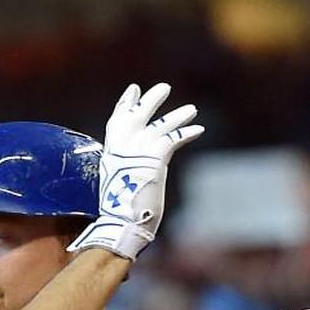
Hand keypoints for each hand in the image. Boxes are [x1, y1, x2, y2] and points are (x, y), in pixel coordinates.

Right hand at [67, 83, 203, 259]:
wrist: (121, 222)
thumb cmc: (119, 214)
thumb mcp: (118, 187)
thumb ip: (126, 175)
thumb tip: (133, 179)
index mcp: (111, 154)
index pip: (116, 121)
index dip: (125, 104)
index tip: (133, 90)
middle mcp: (121, 148)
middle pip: (136, 115)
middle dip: (150, 100)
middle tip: (164, 87)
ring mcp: (137, 149)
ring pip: (160, 124)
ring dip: (177, 115)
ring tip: (192, 109)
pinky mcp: (154, 155)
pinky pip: (174, 137)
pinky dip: (187, 132)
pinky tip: (198, 129)